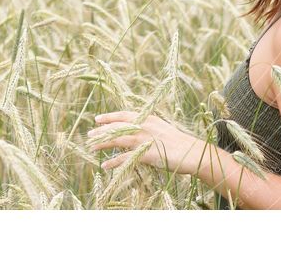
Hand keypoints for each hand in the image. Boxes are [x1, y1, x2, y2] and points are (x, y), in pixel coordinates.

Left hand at [88, 110, 205, 174]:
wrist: (191, 152)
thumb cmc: (178, 142)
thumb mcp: (161, 128)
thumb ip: (147, 127)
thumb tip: (135, 130)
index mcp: (148, 118)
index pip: (124, 115)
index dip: (109, 117)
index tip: (97, 119)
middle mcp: (144, 126)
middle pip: (117, 126)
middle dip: (102, 131)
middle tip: (89, 135)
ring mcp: (145, 140)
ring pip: (118, 139)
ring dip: (103, 143)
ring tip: (92, 148)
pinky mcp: (147, 154)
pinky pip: (126, 158)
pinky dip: (114, 162)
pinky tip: (105, 166)